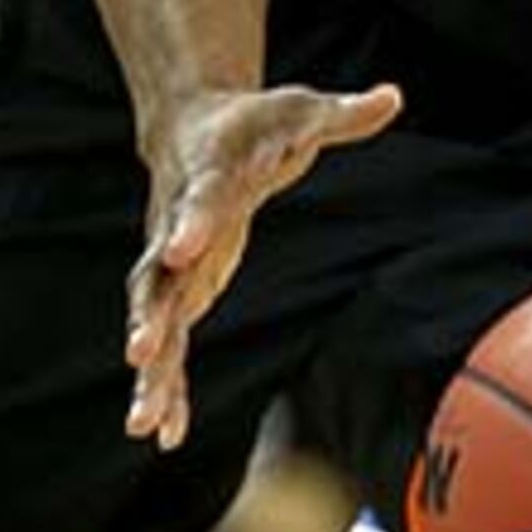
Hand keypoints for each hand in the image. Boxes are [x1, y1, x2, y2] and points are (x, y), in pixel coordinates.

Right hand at [123, 80, 402, 450]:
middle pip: (158, 273)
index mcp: (208, 176)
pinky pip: (168, 343)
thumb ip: (342, 114)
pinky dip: (166, 386)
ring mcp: (171, 263)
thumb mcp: (301, 112)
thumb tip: (392, 96)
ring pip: (154, 320)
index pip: (199, 199)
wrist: (194, 132)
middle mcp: (177, 225)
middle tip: (139, 352)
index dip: (190, 223)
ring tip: (141, 422)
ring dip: (150, 370)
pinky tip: (164, 435)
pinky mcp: (177, 291)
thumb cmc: (256, 125)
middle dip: (149, 314)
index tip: (179, 250)